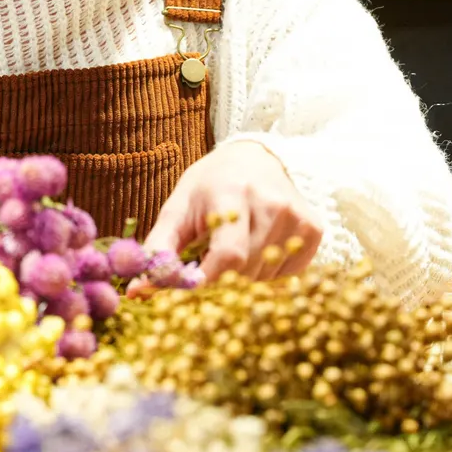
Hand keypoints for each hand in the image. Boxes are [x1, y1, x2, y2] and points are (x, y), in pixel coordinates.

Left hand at [144, 140, 322, 280]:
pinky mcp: (313, 228)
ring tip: (234, 250)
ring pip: (267, 276)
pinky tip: (258, 250)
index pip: (229, 255)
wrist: (254, 157)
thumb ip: (159, 251)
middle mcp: (269, 203)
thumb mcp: (177, 209)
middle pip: (247, 270)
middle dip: (222, 279)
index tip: (193, 285)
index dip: (210, 281)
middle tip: (210, 265)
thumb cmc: (208, 187)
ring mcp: (296, 215)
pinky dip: (268, 273)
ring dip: (244, 278)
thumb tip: (138, 293)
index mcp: (231, 194)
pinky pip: (288, 274)